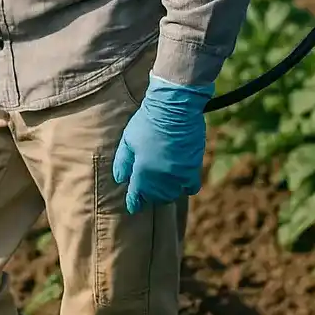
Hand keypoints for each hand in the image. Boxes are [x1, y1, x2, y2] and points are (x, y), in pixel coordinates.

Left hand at [112, 74, 213, 213]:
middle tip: (147, 193)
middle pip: (156, 197)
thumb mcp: (128, 140)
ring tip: (162, 186)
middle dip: (150, 197)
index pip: (137, 195)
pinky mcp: (194, 167)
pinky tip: (179, 180)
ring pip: (173, 194)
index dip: (135, 202)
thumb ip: (123, 162)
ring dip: (167, 193)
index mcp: (143, 170)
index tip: (134, 207)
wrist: (174, 107)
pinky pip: (190, 187)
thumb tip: (120, 180)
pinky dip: (184, 187)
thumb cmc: (147, 121)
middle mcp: (162, 176)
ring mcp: (179, 173)